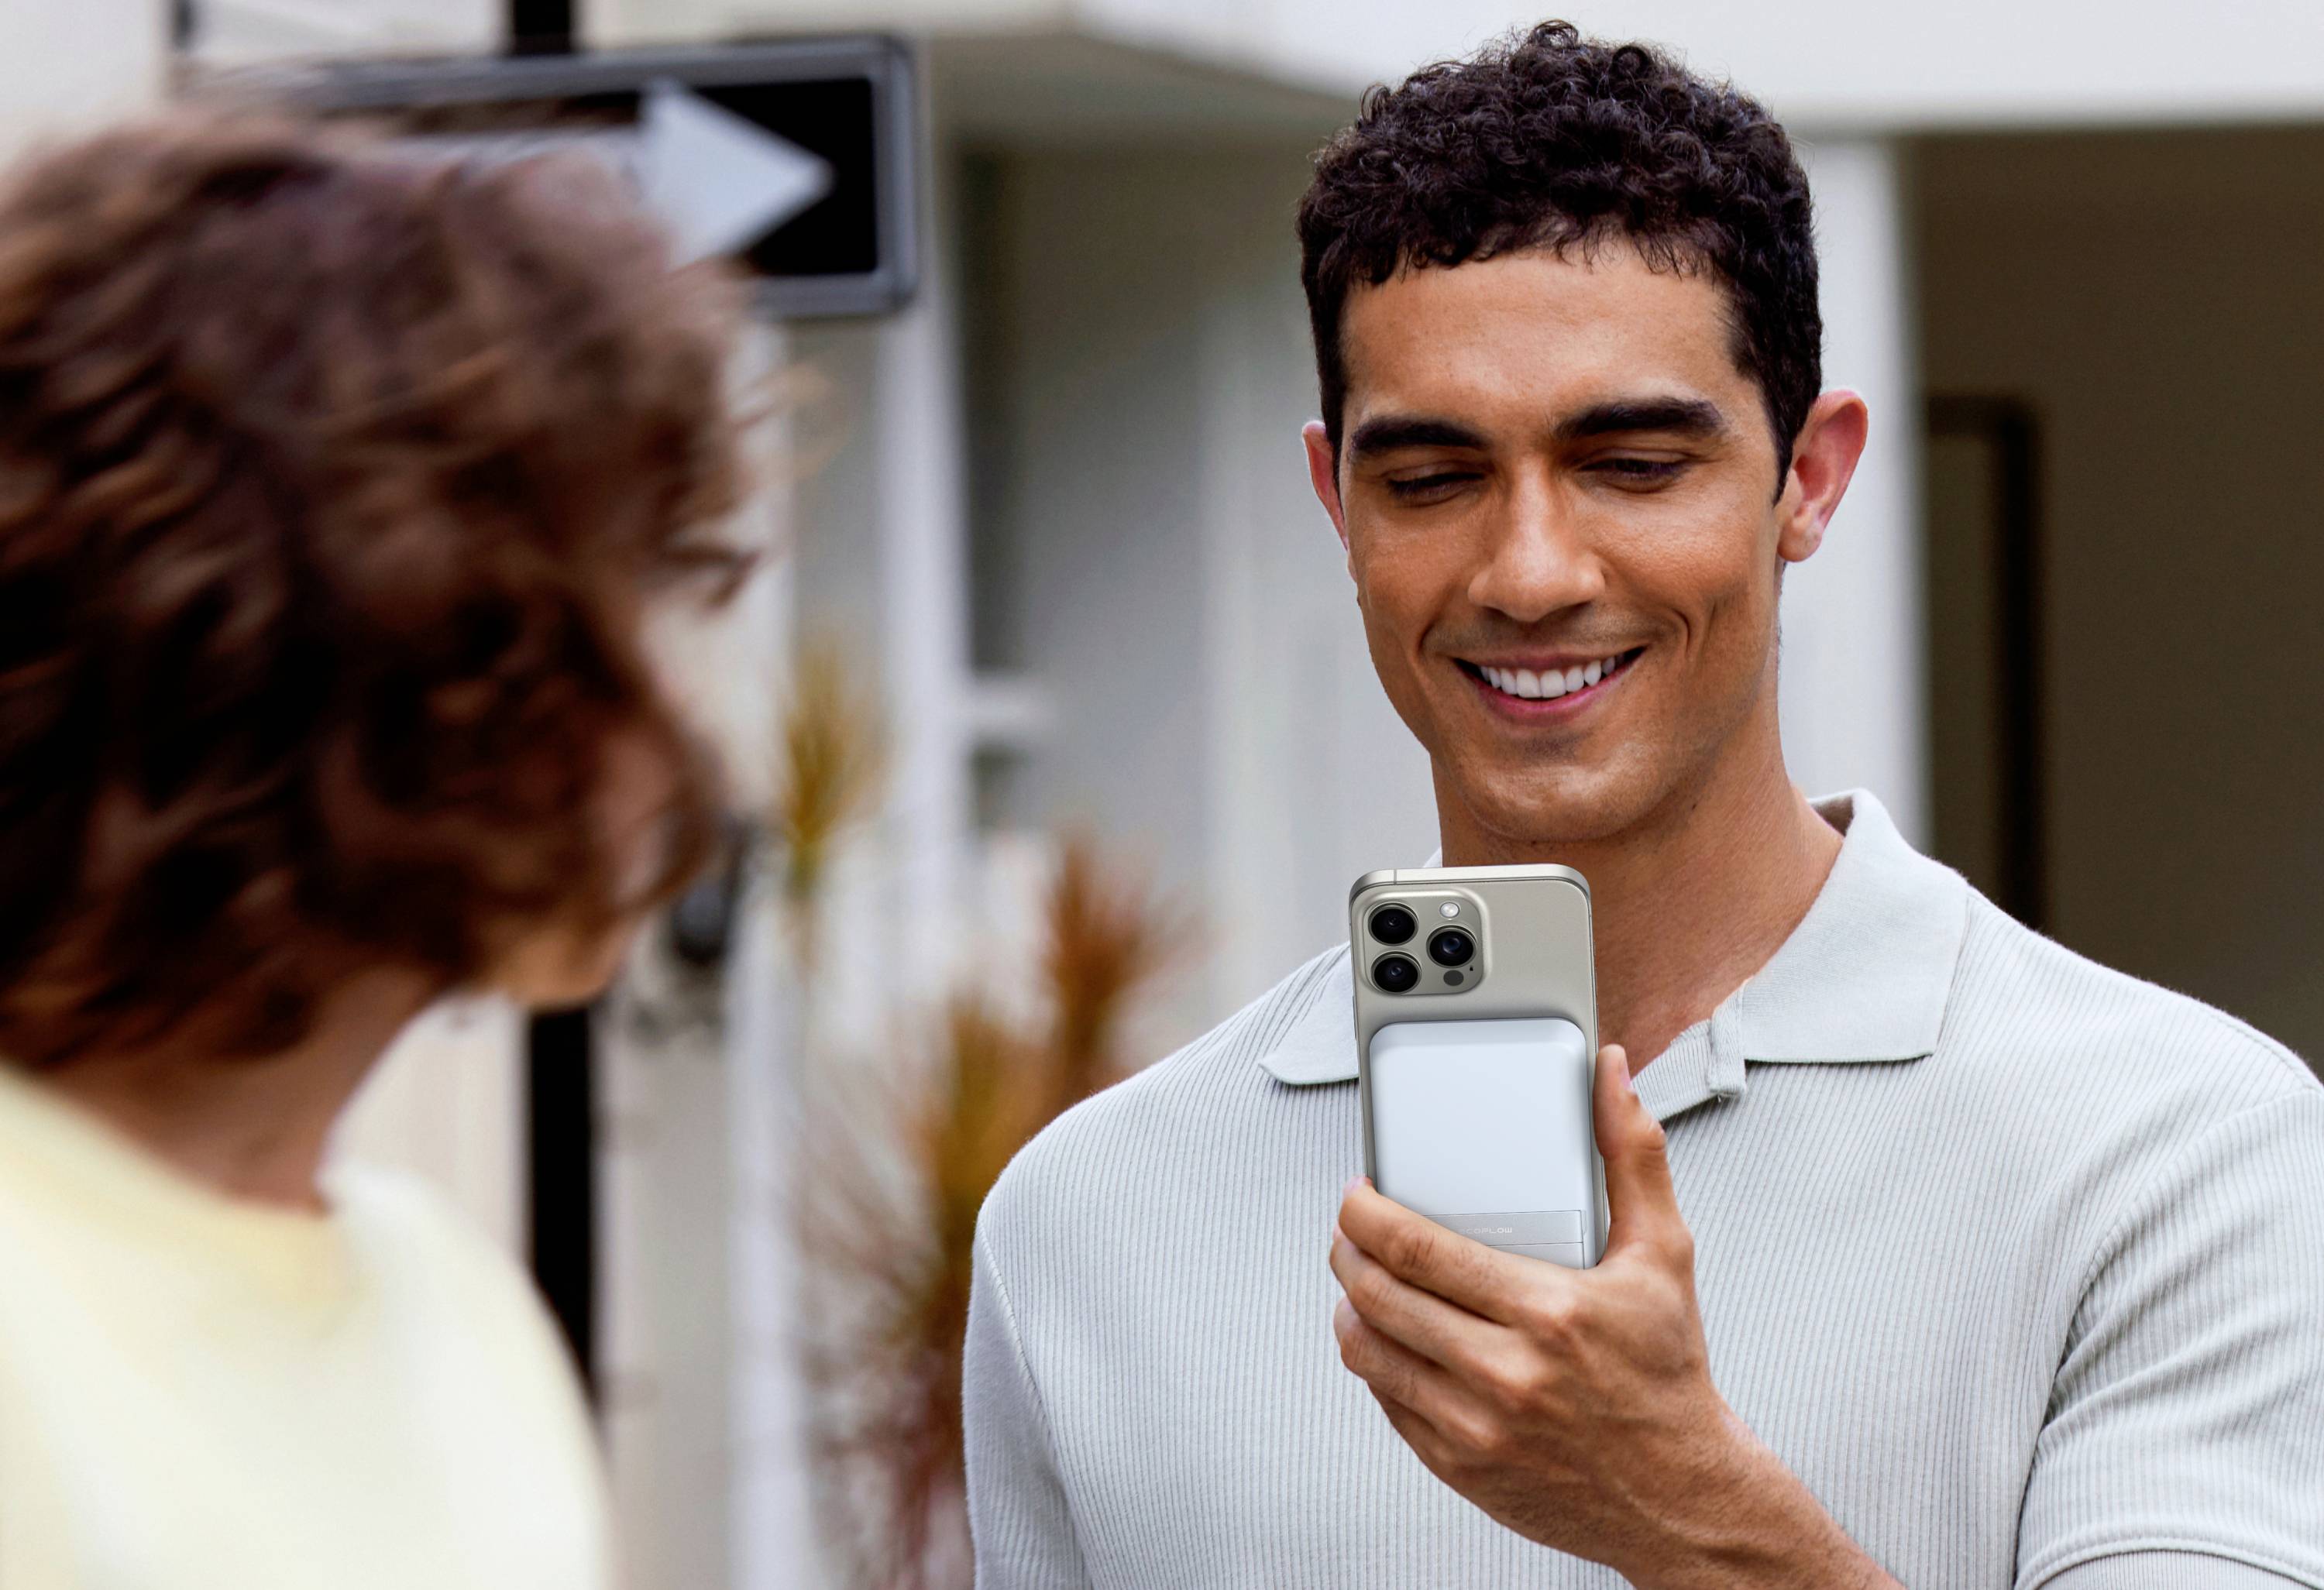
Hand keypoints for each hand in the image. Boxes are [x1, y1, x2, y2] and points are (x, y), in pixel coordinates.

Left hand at [1329, 1044, 1896, 1589]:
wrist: (1679, 1495)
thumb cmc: (1666, 1370)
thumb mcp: (1664, 1254)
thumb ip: (1633, 1153)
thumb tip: (1611, 1073)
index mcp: (1549, 1312)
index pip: (1420, 1250)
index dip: (1366, 1214)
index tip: (1356, 1193)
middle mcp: (1507, 1374)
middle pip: (1381, 1296)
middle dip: (1346, 1252)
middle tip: (1347, 1230)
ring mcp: (1476, 1426)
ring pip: (1369, 1352)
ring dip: (1349, 1305)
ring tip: (1358, 1279)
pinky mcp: (1459, 1466)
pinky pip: (1387, 1402)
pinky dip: (1376, 1362)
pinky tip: (1388, 1336)